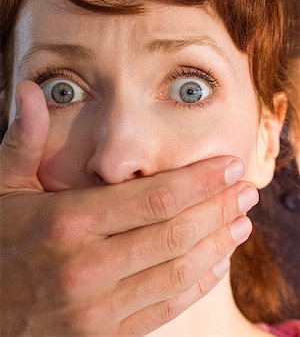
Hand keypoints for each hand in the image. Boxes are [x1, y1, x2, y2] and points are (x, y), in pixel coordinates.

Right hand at [0, 81, 257, 336]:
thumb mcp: (2, 187)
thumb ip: (23, 140)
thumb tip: (31, 89)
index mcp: (66, 222)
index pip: (154, 197)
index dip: (200, 181)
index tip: (229, 166)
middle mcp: (85, 268)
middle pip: (175, 233)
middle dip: (219, 208)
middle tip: (247, 190)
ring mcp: (95, 309)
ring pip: (176, 271)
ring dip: (217, 245)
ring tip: (241, 223)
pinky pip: (162, 309)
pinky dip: (195, 284)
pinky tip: (215, 264)